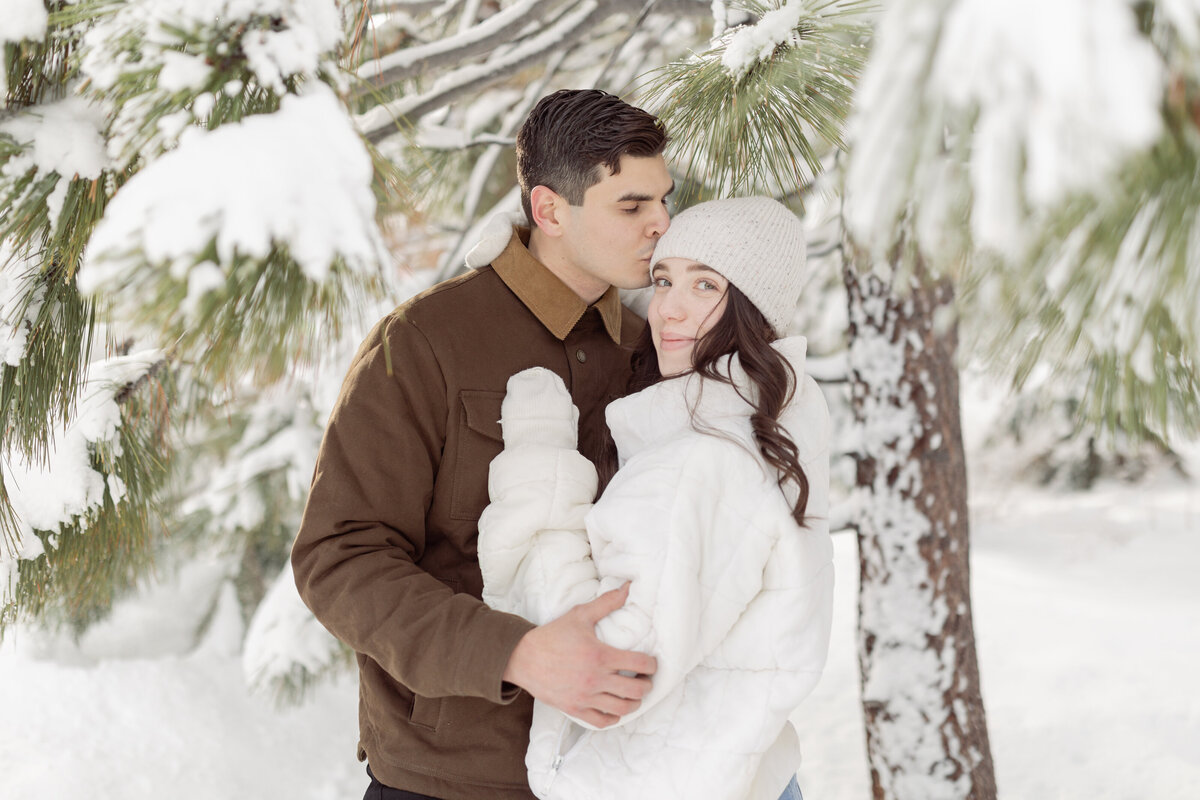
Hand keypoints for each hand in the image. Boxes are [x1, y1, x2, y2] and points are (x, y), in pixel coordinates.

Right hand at [503, 584, 656, 727]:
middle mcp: (595, 679)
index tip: (651, 664)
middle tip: (645, 679)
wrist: (523, 658)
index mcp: (600, 655)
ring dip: (634, 703)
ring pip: (622, 708)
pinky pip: (602, 721)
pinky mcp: (575, 709)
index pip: (640, 664)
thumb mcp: (580, 615)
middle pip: (636, 690)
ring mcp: (585, 697)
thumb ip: (606, 602)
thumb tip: (628, 587)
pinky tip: (615, 708)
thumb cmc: (553, 635)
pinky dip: (614, 717)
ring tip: (634, 695)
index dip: (652, 665)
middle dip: (647, 685)